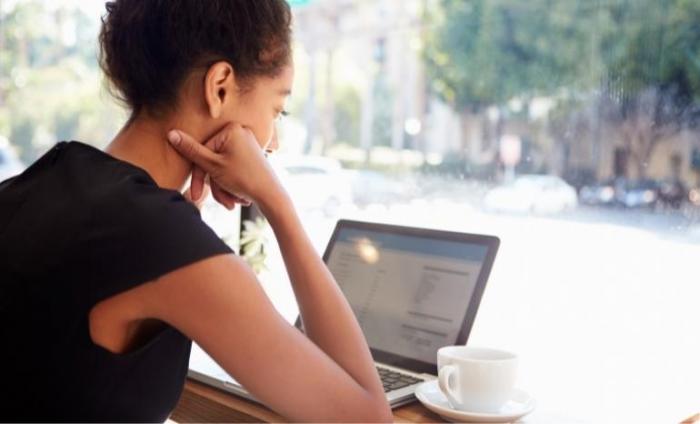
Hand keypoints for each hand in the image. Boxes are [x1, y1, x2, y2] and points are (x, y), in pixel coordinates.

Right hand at [167, 123, 281, 209]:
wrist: (272, 195)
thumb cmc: (244, 179)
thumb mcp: (213, 166)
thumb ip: (191, 151)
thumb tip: (171, 133)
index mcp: (230, 129)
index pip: (202, 151)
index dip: (199, 176)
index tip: (197, 195)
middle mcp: (240, 132)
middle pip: (213, 160)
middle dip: (216, 185)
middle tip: (224, 203)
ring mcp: (246, 144)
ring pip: (222, 167)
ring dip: (224, 188)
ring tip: (233, 203)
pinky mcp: (250, 155)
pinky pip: (232, 168)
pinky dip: (232, 183)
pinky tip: (239, 197)